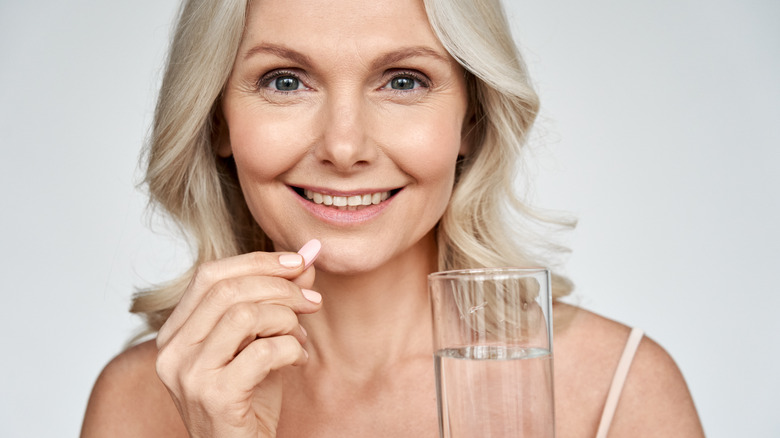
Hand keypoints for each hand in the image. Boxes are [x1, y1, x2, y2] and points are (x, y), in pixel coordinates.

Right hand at [155, 240, 321, 437]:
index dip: (257, 261)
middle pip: (227, 290)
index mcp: (175, 333)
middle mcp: (172, 352)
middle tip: (312, 301)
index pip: (209, 274)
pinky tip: (300, 360)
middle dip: (280, 287)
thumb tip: (307, 254)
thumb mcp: (261, 341)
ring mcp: (189, 375)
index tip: (298, 263)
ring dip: (287, 319)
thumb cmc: (249, 400)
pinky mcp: (215, 397)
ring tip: (302, 338)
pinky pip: (262, 352)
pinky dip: (292, 349)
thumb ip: (277, 298)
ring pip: (244, 315)